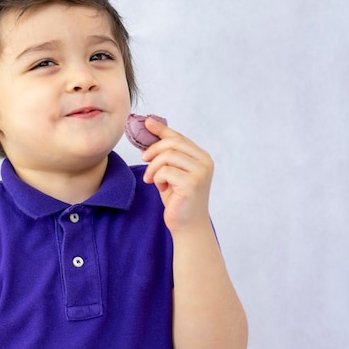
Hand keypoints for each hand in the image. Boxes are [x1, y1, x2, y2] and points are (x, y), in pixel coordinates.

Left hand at [141, 116, 213, 231]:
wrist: (187, 225)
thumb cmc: (179, 200)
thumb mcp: (171, 173)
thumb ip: (167, 155)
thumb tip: (151, 132)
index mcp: (202, 157)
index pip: (179, 137)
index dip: (162, 129)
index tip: (147, 123)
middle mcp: (204, 162)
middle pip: (172, 143)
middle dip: (153, 150)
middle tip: (144, 160)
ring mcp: (200, 172)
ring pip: (167, 156)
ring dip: (154, 168)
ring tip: (152, 180)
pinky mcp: (192, 184)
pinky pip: (165, 171)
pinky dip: (157, 178)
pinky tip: (160, 188)